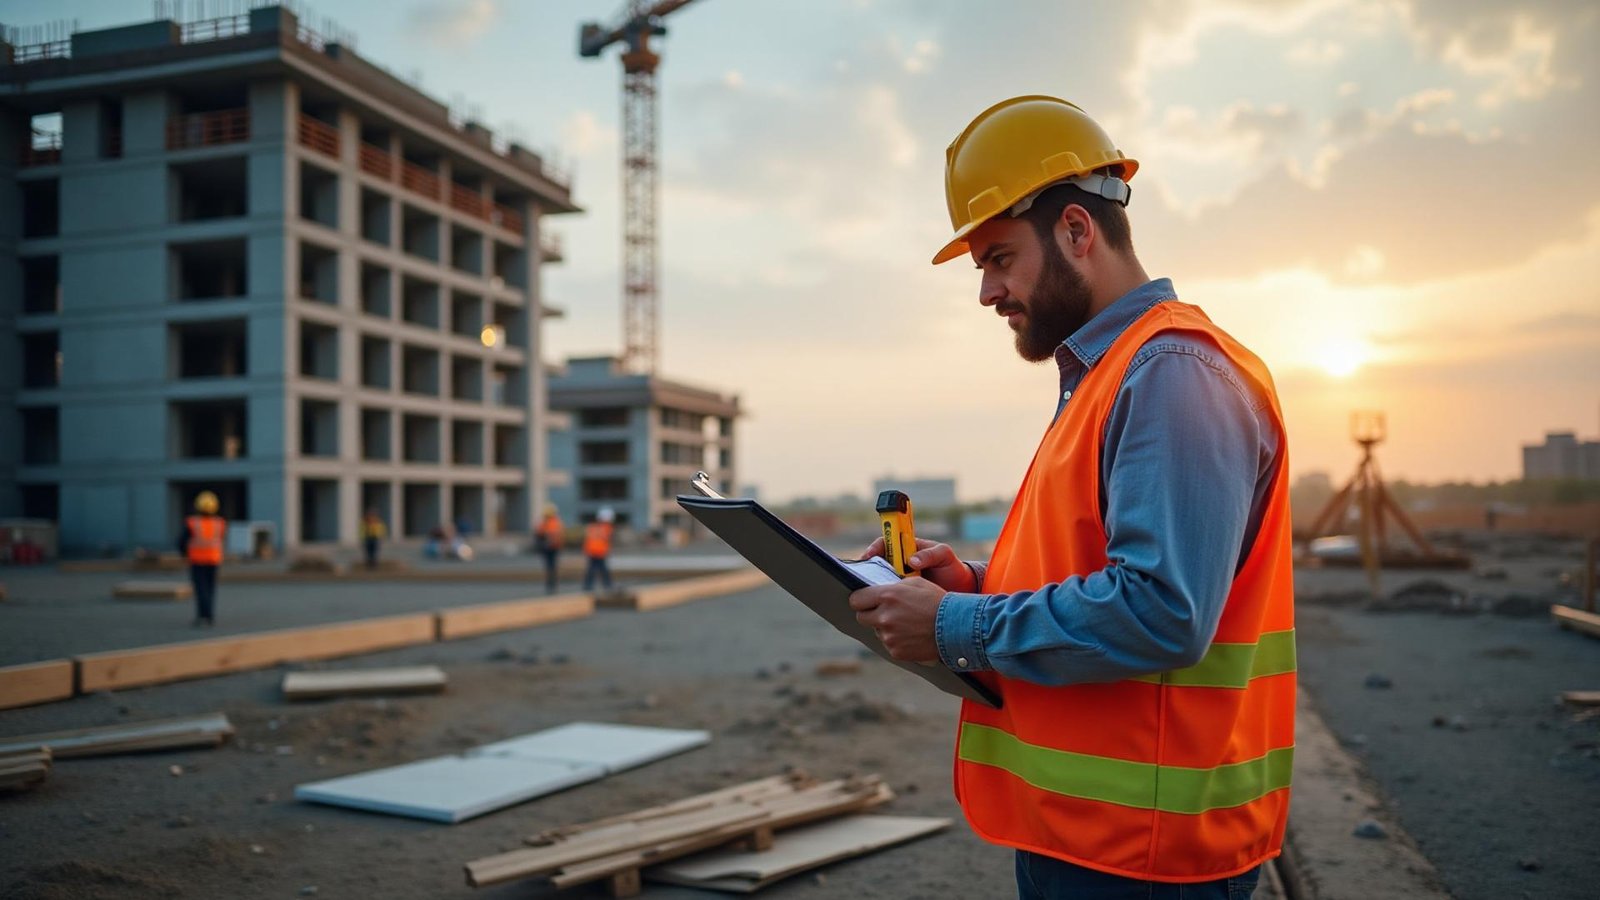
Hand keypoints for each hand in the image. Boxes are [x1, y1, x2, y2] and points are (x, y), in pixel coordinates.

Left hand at [848, 577, 945, 663]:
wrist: (955, 626)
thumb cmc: (936, 601)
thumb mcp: (914, 584)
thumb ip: (891, 587)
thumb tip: (874, 591)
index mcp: (887, 596)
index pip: (855, 600)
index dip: (860, 599)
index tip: (864, 600)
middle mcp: (884, 617)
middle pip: (861, 617)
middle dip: (869, 613)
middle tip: (883, 611)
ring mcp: (889, 636)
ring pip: (876, 631)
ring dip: (885, 627)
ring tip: (906, 623)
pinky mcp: (895, 651)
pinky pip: (888, 644)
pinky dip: (896, 640)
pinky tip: (911, 634)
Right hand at [859, 537, 975, 592]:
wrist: (961, 590)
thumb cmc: (952, 568)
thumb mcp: (944, 556)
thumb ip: (930, 554)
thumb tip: (912, 560)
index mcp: (907, 549)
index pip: (885, 543)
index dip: (874, 548)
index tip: (870, 556)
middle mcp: (900, 563)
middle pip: (877, 563)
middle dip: (868, 569)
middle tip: (865, 577)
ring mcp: (899, 580)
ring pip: (879, 581)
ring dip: (874, 586)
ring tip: (872, 593)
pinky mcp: (901, 596)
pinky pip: (887, 597)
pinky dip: (883, 600)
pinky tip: (882, 604)